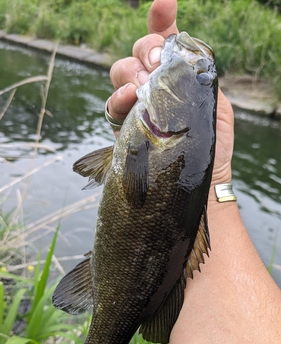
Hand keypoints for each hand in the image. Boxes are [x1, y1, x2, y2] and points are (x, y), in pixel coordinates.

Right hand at [108, 0, 233, 196]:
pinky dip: (118, 97)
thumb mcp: (213, 105)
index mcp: (178, 75)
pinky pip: (113, 104)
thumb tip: (174, 51)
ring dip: (131, 72)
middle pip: (140, 50)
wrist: (197, 182)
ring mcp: (137, 104)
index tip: (165, 4)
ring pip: (122, 71)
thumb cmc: (209, 146)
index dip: (162, 18)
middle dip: (147, 49)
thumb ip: (195, 76)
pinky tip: (130, 97)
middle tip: (157, 61)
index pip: (167, 38)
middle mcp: (155, 85)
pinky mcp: (124, 126)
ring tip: (143, 85)